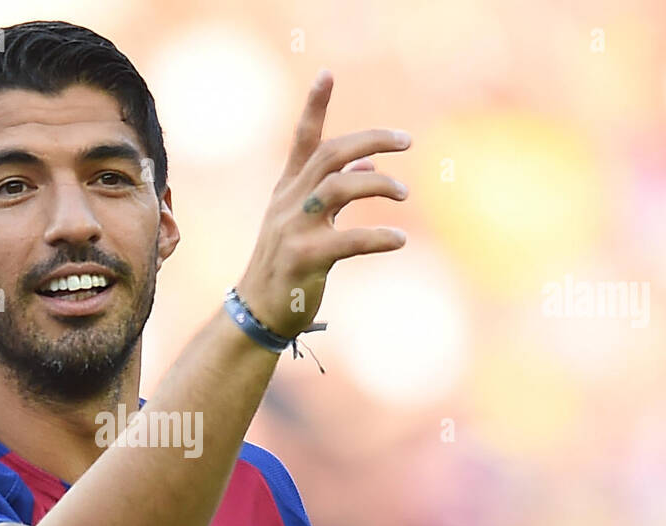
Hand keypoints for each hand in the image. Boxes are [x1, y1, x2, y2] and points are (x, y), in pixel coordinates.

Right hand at [234, 69, 409, 337]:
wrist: (258, 312)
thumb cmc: (286, 266)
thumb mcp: (306, 222)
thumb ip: (335, 191)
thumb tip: (369, 164)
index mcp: (288, 191)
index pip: (303, 141)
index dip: (314, 106)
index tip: (327, 74)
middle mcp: (288, 203)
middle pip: (330, 155)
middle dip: (371, 140)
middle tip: (407, 141)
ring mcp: (293, 230)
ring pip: (339, 188)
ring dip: (378, 185)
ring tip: (405, 193)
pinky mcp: (304, 259)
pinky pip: (348, 240)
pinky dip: (378, 237)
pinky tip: (398, 240)